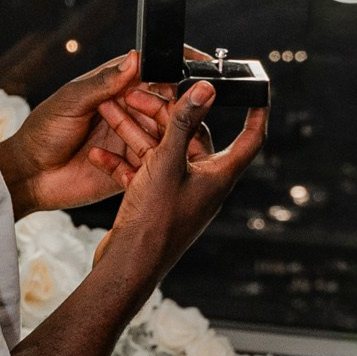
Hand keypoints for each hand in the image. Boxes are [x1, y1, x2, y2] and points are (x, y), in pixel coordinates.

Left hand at [0, 51, 166, 218]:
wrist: (30, 176)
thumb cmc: (43, 133)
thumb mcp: (70, 102)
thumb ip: (102, 83)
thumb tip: (135, 59)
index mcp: (115, 87)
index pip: (152, 69)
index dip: (176, 64)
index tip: (198, 62)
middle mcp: (129, 111)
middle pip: (169, 100)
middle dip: (176, 103)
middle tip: (170, 111)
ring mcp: (134, 139)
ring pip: (169, 131)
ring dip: (170, 132)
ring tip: (155, 139)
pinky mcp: (134, 167)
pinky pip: (157, 162)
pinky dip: (159, 160)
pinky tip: (150, 162)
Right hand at [100, 77, 267, 293]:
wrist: (128, 265)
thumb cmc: (155, 220)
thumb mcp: (167, 163)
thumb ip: (183, 123)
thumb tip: (206, 90)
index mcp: (219, 175)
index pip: (250, 137)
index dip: (257, 112)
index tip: (258, 90)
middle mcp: (203, 182)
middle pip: (192, 135)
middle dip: (166, 110)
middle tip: (139, 91)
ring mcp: (178, 192)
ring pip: (162, 150)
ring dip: (137, 130)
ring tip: (111, 109)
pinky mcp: (155, 201)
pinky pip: (143, 171)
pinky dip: (123, 159)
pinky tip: (98, 153)